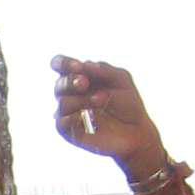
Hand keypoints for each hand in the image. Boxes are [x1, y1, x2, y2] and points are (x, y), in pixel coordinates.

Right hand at [52, 57, 165, 175]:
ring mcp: (69, 113)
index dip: (62, 63)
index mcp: (81, 76)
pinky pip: (61, 122)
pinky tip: (87, 116)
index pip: (61, 65)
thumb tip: (84, 65)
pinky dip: (73, 118)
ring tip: (101, 100)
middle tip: (84, 83)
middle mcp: (72, 94)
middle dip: (70, 81)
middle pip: (59, 84)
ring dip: (82, 100)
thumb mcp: (121, 79)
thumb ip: (103, 70)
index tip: (76, 66)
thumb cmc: (127, 103)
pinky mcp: (69, 131)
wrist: (135, 131)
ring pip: (63, 102)